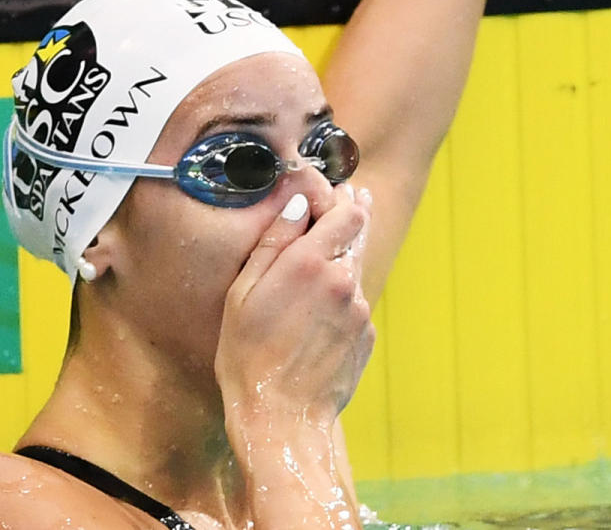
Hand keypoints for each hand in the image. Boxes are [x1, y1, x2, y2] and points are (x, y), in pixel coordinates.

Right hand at [215, 183, 374, 429]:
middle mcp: (344, 281)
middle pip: (360, 233)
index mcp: (310, 263)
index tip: (330, 191)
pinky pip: (355, 306)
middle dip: (352, 214)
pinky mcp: (366, 336)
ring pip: (356, 270)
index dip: (339, 197)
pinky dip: (341, 302)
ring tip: (318, 268)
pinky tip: (316, 319)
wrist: (281, 418)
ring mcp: (360, 311)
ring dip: (342, 262)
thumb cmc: (248, 356)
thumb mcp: (243, 293)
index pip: (346, 210)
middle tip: (348, 196)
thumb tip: (299, 202)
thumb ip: (274, 241)